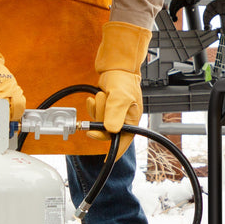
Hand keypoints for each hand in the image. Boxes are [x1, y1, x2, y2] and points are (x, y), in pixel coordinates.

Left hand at [85, 21, 150, 140]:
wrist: (116, 65)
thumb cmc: (124, 79)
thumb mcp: (120, 98)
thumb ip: (115, 114)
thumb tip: (110, 131)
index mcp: (131, 120)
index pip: (124, 141)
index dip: (116, 150)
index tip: (107, 158)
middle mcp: (123, 118)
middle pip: (107, 130)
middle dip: (102, 116)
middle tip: (106, 102)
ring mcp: (113, 113)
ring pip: (99, 121)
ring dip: (98, 108)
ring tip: (104, 95)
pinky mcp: (106, 107)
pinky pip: (94, 113)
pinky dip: (93, 106)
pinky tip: (96, 96)